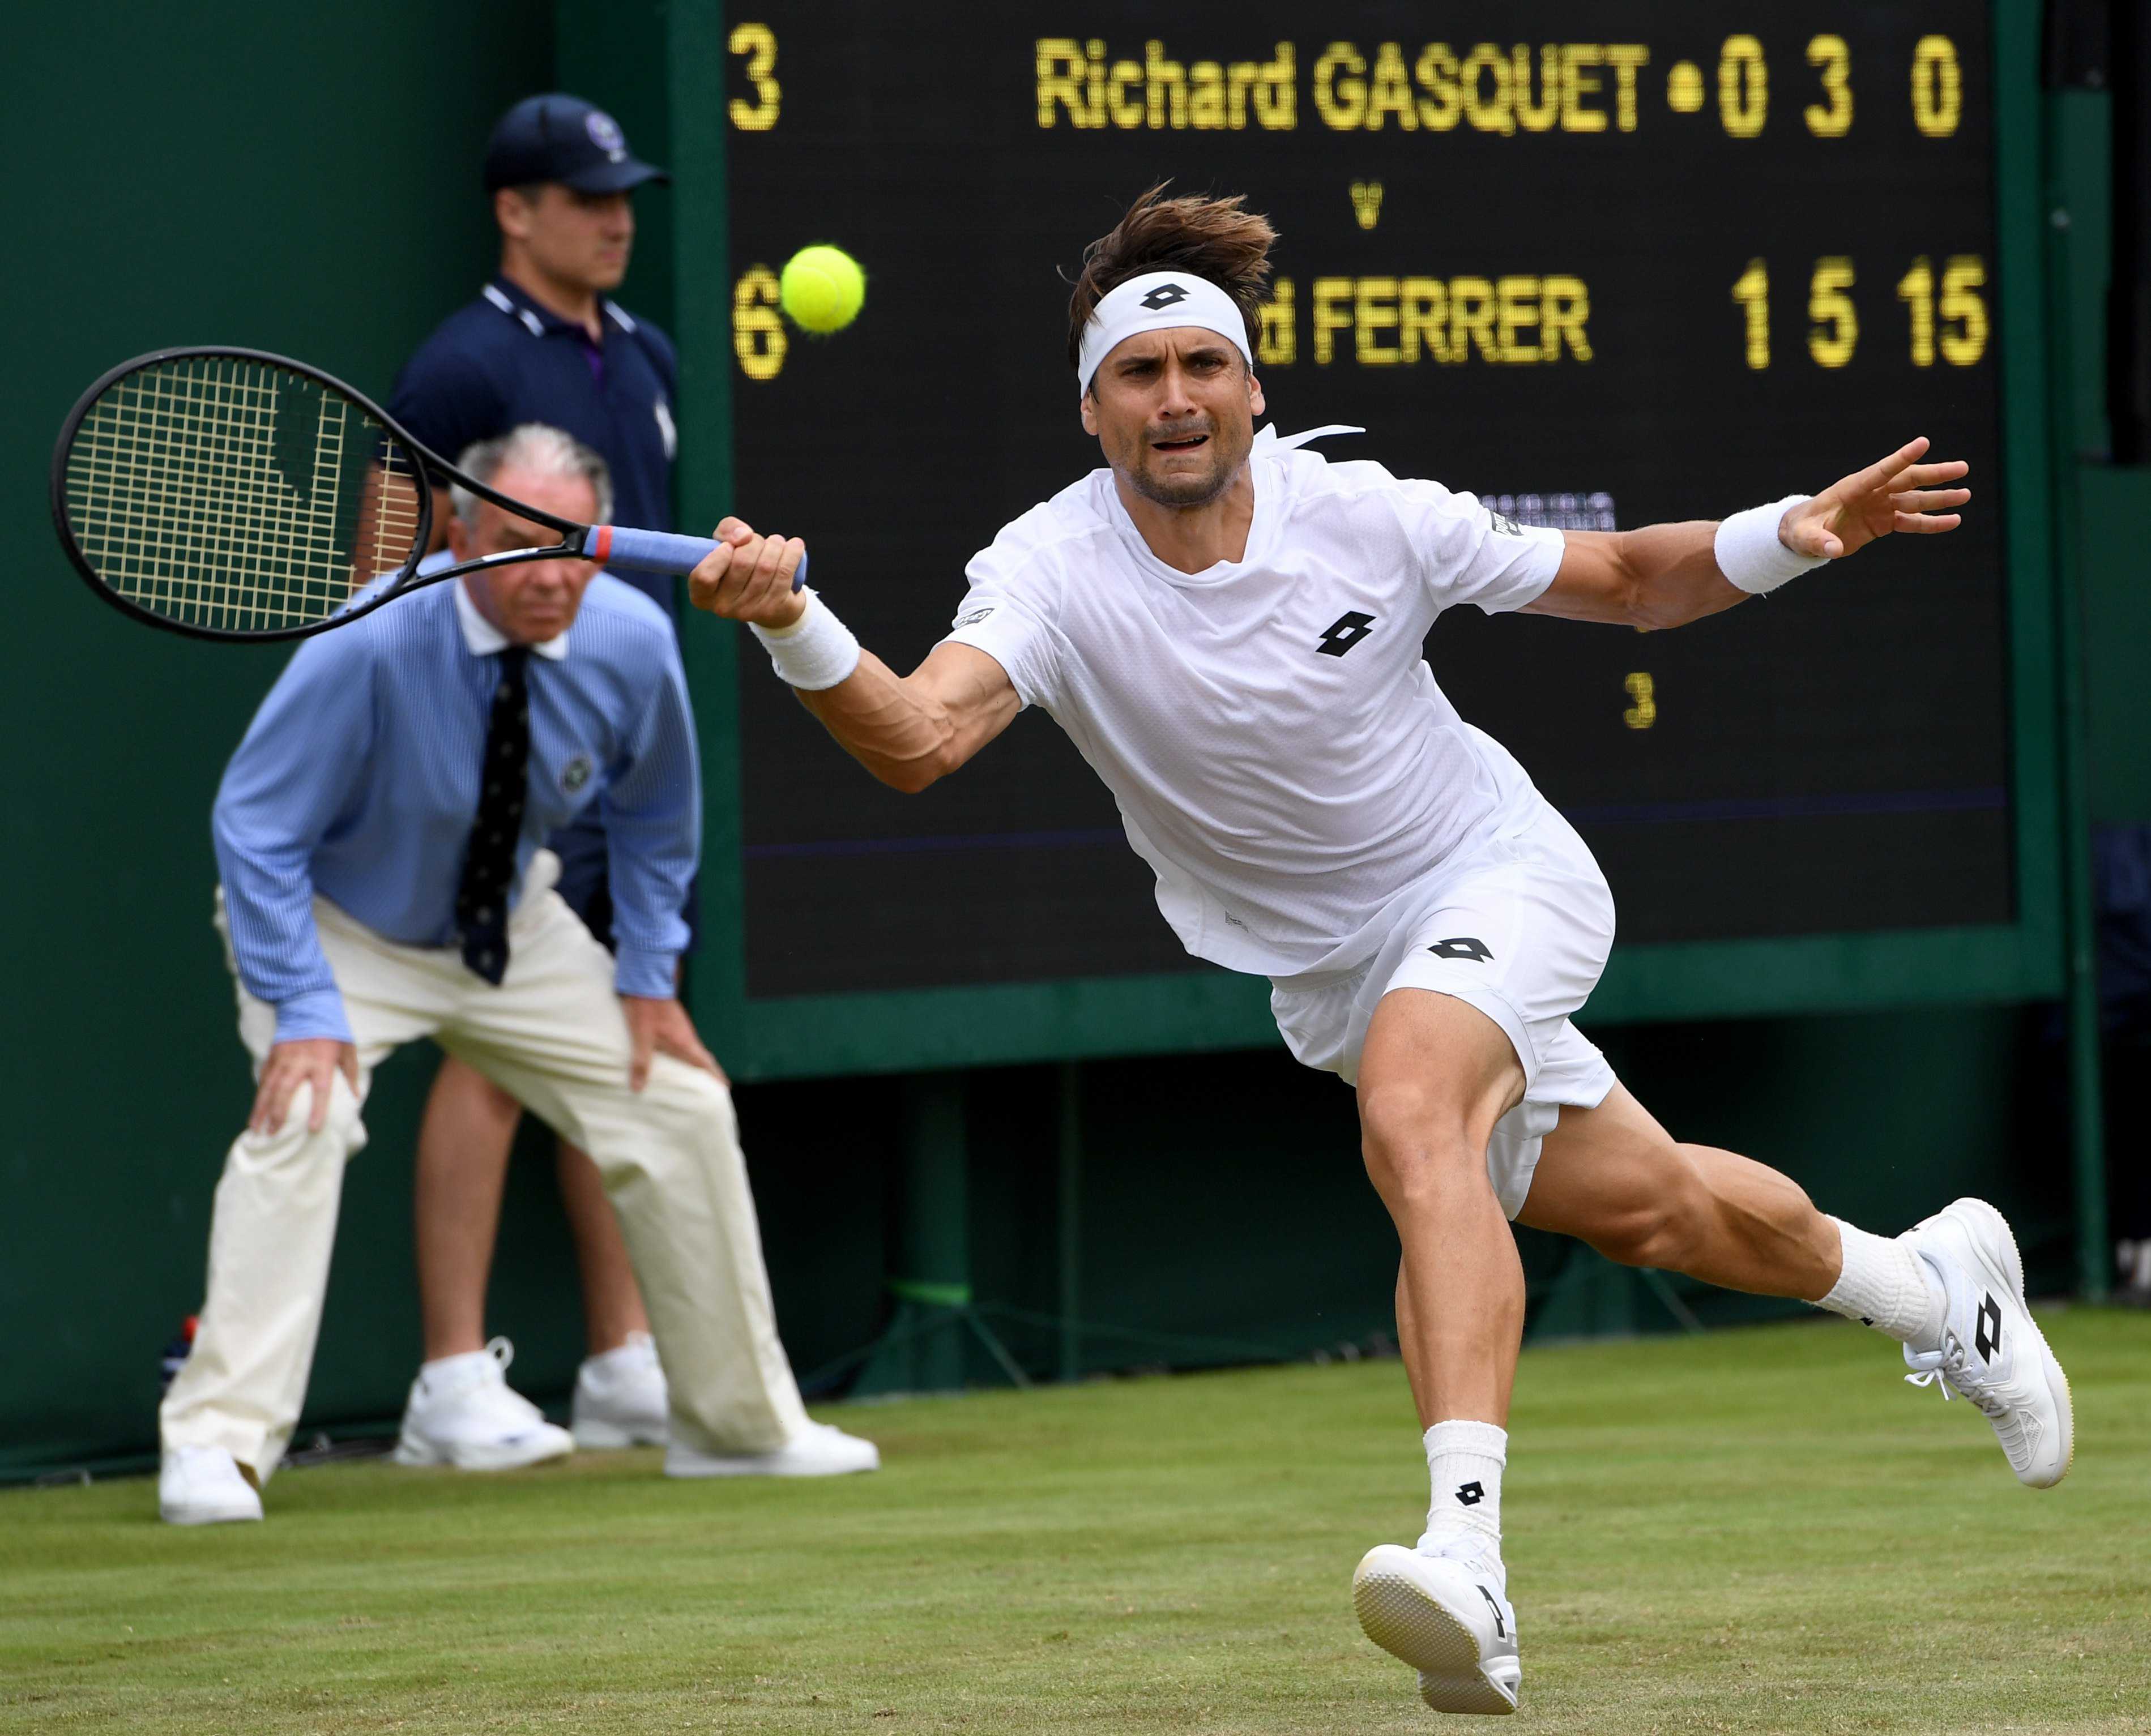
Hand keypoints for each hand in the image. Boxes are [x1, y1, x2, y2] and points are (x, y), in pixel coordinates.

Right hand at [250, 1038, 359, 1134]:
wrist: (308, 1004)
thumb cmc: (333, 1030)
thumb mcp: (348, 1049)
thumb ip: (350, 1074)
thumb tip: (355, 1099)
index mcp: (322, 1060)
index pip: (321, 1089)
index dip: (317, 1109)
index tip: (312, 1128)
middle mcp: (299, 1061)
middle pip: (285, 1091)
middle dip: (277, 1114)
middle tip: (272, 1133)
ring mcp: (283, 1058)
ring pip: (268, 1087)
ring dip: (261, 1109)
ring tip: (255, 1128)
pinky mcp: (273, 1055)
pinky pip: (264, 1078)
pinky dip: (259, 1094)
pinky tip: (256, 1109)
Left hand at [621, 995, 726, 1091]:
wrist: (645, 981)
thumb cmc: (645, 1009)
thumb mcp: (641, 1038)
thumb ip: (640, 1063)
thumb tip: (638, 1088)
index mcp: (684, 1043)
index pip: (705, 1062)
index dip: (716, 1075)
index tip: (726, 1086)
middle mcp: (687, 1035)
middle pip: (702, 1057)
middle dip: (708, 1072)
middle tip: (712, 1085)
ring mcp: (681, 1027)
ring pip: (693, 1049)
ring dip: (696, 1062)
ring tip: (694, 1076)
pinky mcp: (674, 1021)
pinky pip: (684, 1041)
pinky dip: (685, 1053)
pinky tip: (675, 1056)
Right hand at [687, 518, 807, 628]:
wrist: (771, 597)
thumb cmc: (740, 564)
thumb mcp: (725, 542)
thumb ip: (727, 530)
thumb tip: (744, 536)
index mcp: (701, 595)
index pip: (704, 576)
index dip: (719, 555)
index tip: (729, 546)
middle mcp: (722, 608)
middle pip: (741, 563)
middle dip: (753, 542)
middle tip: (758, 541)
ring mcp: (748, 612)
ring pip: (765, 567)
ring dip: (774, 545)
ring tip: (776, 542)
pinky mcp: (772, 610)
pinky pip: (785, 573)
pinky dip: (792, 553)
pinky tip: (795, 545)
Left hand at [1781, 436, 1970, 559]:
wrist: (1804, 534)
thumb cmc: (1802, 530)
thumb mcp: (1804, 537)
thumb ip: (1818, 541)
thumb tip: (1833, 550)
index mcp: (1852, 488)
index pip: (1881, 471)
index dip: (1901, 458)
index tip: (1924, 443)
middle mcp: (1871, 493)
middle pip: (1907, 480)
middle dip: (1934, 474)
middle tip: (1962, 468)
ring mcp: (1880, 506)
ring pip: (1915, 500)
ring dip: (1940, 498)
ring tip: (1966, 494)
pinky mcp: (1884, 522)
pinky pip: (1911, 522)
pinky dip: (1931, 523)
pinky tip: (1953, 521)